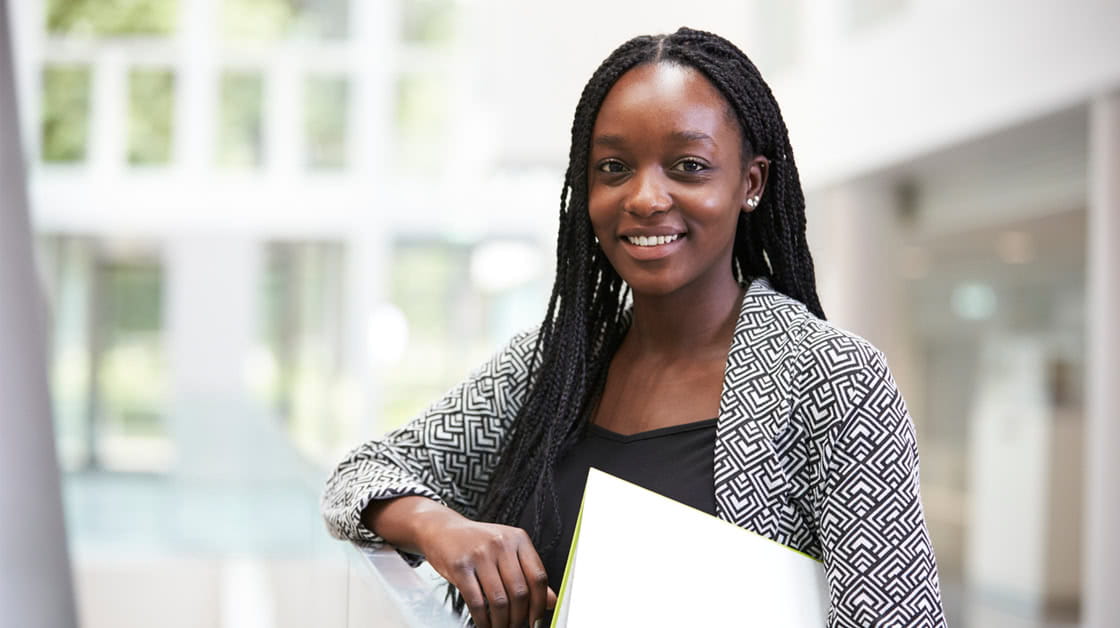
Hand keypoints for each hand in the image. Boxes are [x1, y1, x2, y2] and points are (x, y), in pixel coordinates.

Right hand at [417, 514, 556, 627]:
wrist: (442, 529)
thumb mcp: (506, 551)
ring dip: (502, 622)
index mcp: (518, 539)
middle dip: (520, 618)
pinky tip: (485, 624)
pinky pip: (477, 602)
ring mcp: (480, 554)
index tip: (536, 620)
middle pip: (520, 591)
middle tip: (517, 627)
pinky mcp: (460, 566)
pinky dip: (483, 620)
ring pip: (500, 600)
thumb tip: (551, 600)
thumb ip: (528, 573)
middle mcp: (501, 544)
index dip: (539, 604)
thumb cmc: (476, 542)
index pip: (538, 576)